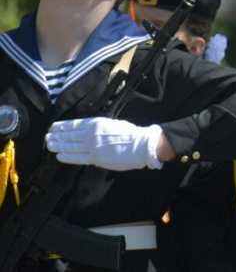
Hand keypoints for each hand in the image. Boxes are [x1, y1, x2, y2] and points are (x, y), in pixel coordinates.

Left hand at [46, 117, 163, 170]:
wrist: (140, 144)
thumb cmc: (131, 134)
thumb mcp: (113, 124)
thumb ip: (101, 128)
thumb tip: (92, 131)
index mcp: (97, 123)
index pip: (74, 124)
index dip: (62, 126)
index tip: (53, 127)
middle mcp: (91, 133)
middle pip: (70, 135)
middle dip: (57, 136)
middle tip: (48, 137)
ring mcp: (92, 146)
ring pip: (71, 146)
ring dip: (59, 145)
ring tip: (50, 145)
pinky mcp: (96, 157)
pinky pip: (78, 157)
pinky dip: (68, 156)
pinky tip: (60, 156)